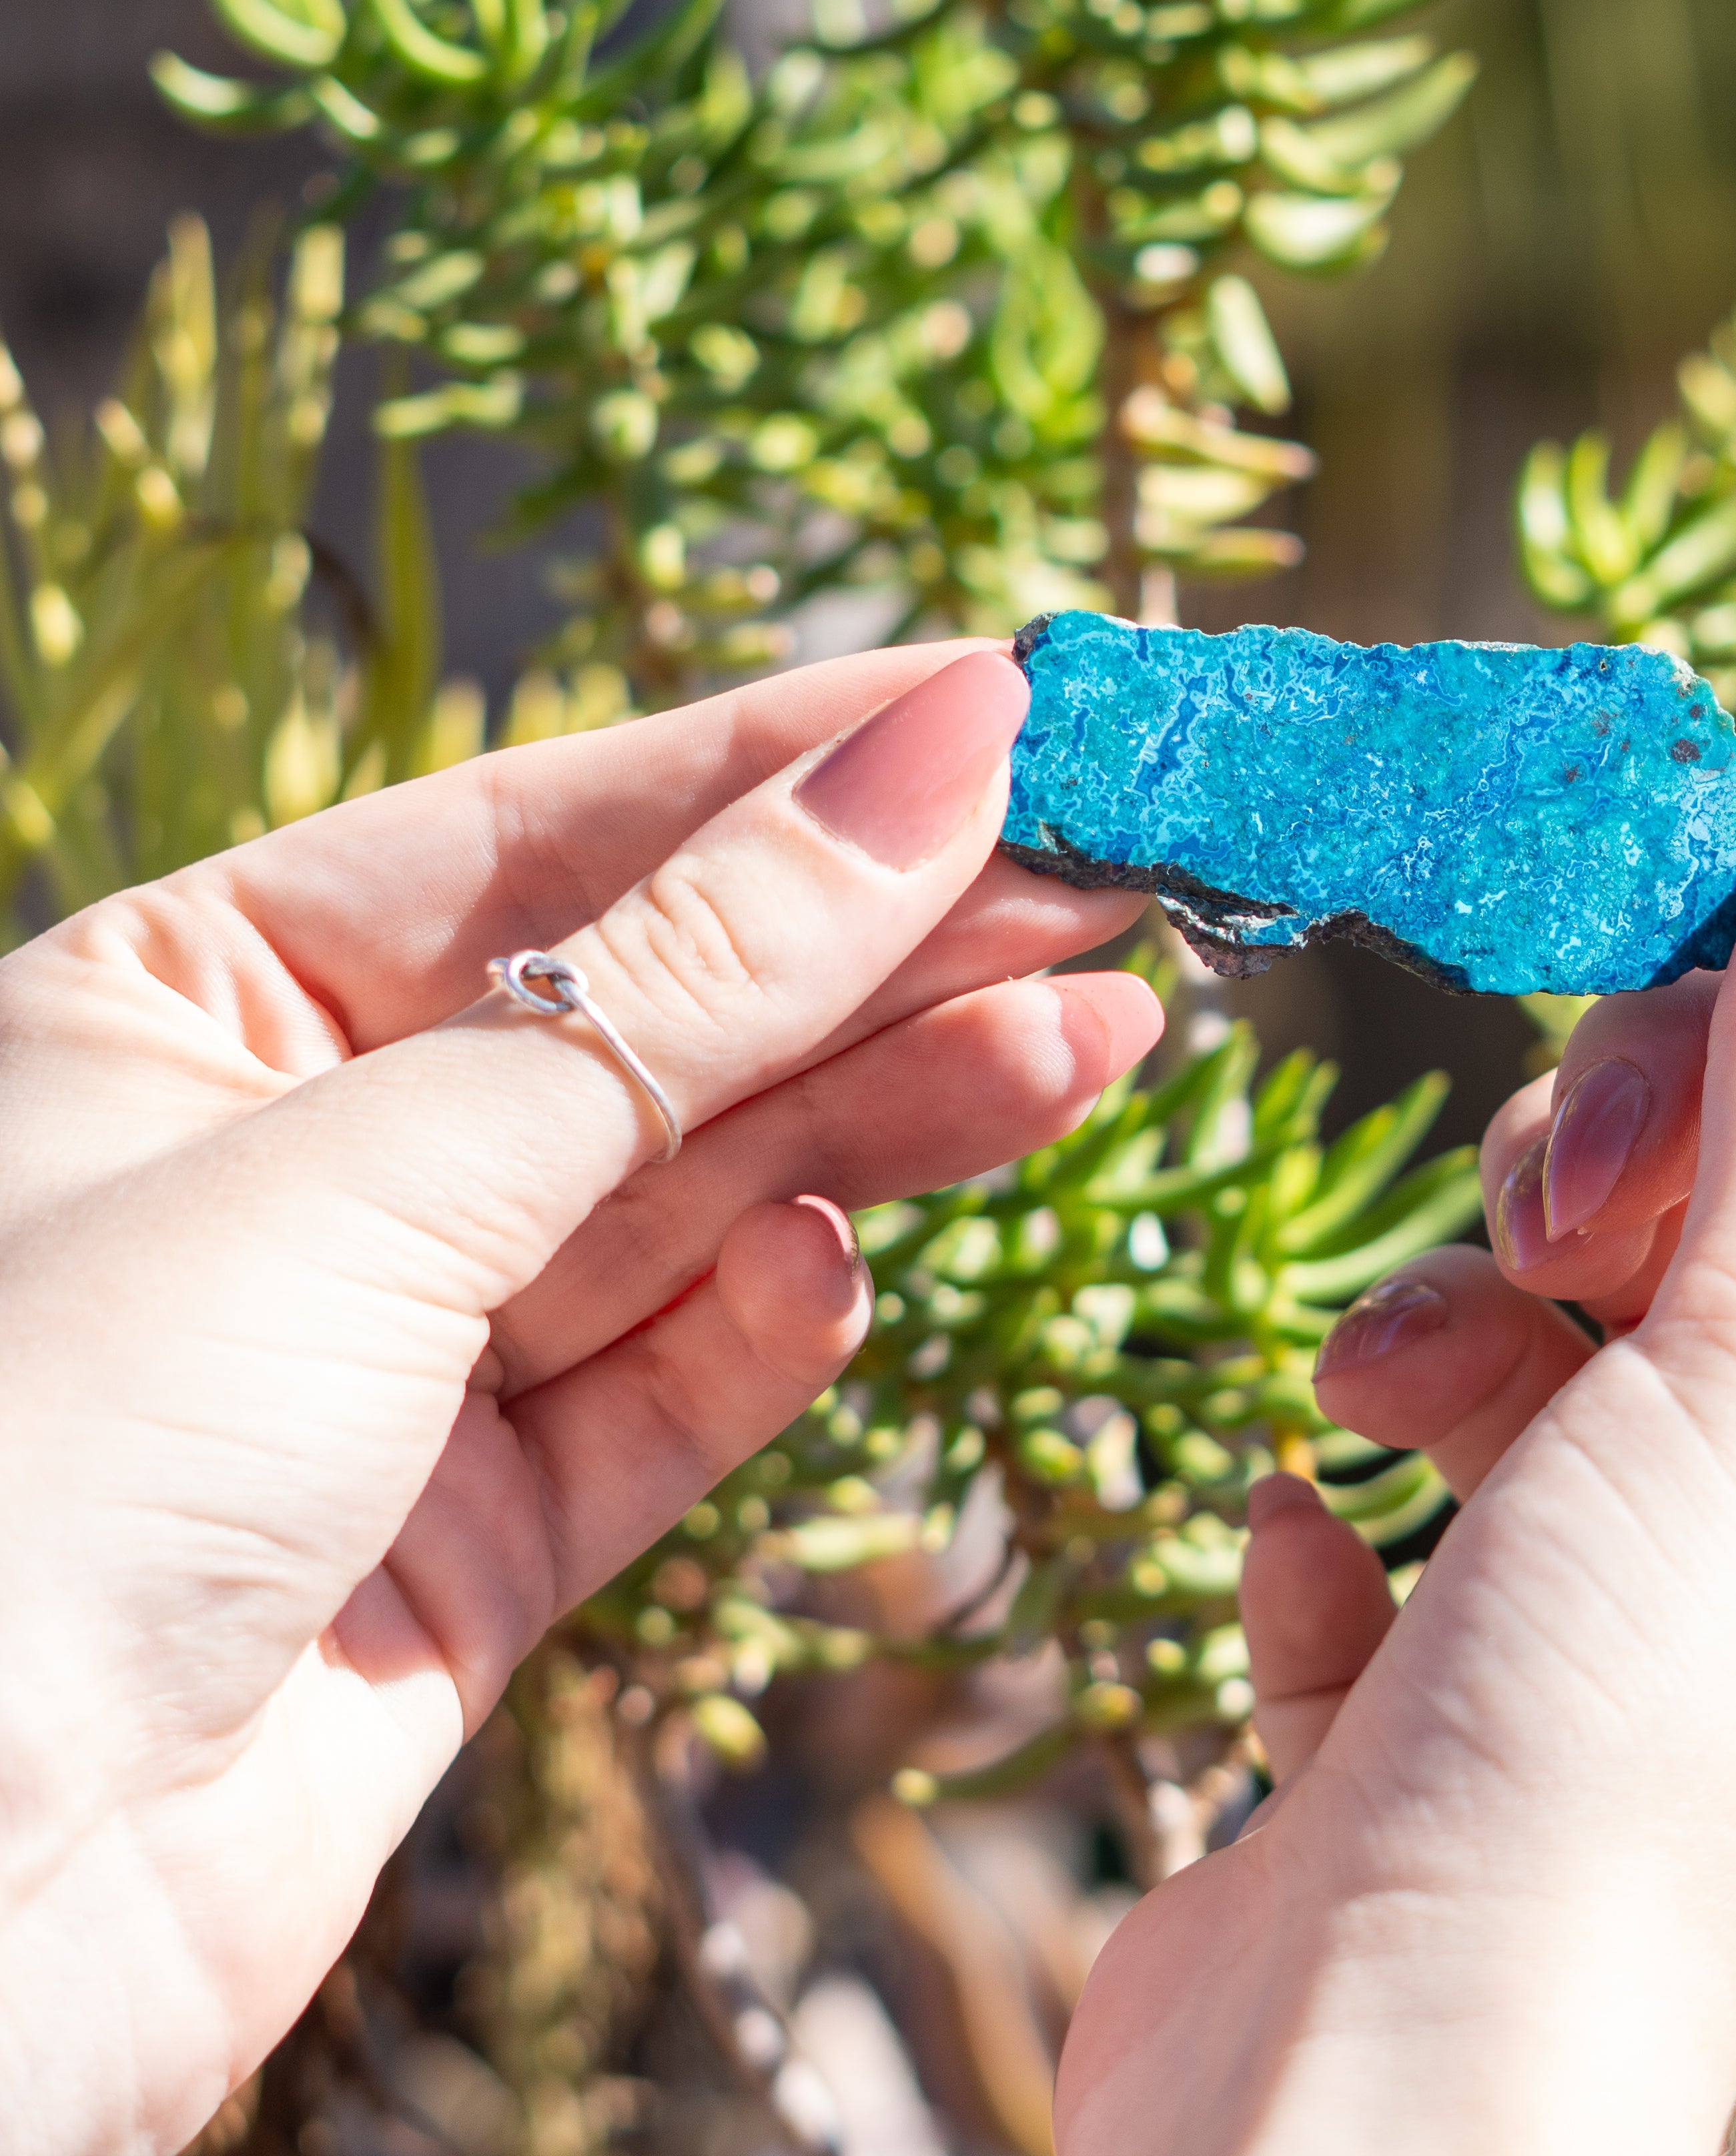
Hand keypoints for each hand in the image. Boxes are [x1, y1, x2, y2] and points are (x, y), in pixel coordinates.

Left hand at [0, 644, 1161, 2155]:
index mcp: (193, 1000)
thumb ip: (690, 983)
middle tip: (1110, 866)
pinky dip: (764, 1333)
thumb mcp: (384, 1164)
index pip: (553, 831)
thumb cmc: (37, 1471)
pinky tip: (841, 1263)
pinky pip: (661, 1398)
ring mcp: (390, 1362)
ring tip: (1098, 1030)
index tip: (1007, 706)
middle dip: (886, 942)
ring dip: (891, 1113)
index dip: (792, 764)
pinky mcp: (465, 1548)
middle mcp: (297, 1163)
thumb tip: (937, 756)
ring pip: (693, 1199)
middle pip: (658, 1014)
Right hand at [1058, 729, 1735, 2153]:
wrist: (1382, 2083)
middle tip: (1540, 1224)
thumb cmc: (1618, 1723)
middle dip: (1587, 1177)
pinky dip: (1342, 1495)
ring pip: (1512, 1343)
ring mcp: (1598, 1623)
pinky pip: (1379, 1502)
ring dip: (1433, 1333)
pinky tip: (1328, 1553)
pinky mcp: (1423, 1690)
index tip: (1623, 924)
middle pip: (1692, 1218)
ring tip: (1394, 1413)